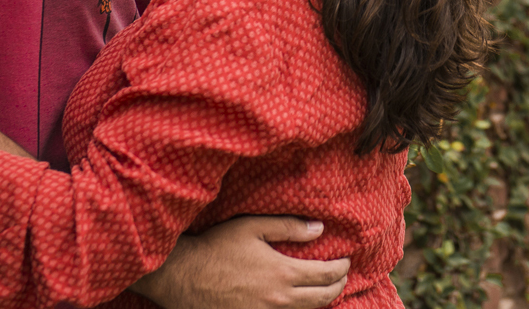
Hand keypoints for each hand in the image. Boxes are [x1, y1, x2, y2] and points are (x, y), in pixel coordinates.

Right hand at [130, 215, 350, 308]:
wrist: (183, 277)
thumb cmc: (216, 247)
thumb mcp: (252, 227)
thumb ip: (288, 227)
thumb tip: (319, 228)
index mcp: (282, 273)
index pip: (325, 275)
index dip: (341, 268)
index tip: (346, 260)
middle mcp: (279, 299)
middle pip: (322, 298)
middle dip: (338, 286)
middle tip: (343, 276)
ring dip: (321, 302)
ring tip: (326, 290)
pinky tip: (298, 303)